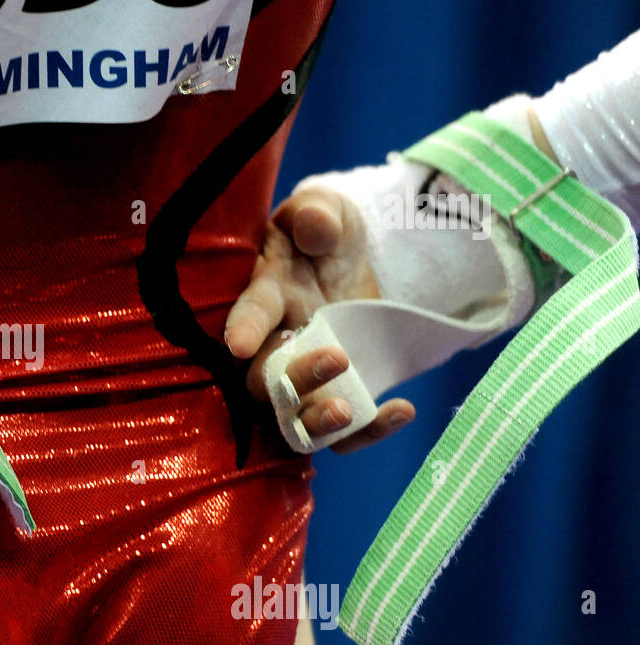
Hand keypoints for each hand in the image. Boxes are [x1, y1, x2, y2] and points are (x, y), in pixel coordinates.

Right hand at [223, 187, 414, 453]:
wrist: (359, 263)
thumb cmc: (329, 233)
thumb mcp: (327, 210)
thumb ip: (317, 214)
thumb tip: (316, 226)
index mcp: (268, 295)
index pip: (250, 313)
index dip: (243, 329)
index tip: (240, 345)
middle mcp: (276, 345)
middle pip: (266, 379)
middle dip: (294, 377)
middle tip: (336, 358)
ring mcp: (305, 379)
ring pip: (295, 417)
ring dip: (317, 421)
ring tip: (348, 412)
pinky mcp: (336, 398)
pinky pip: (343, 434)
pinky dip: (370, 431)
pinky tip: (402, 409)